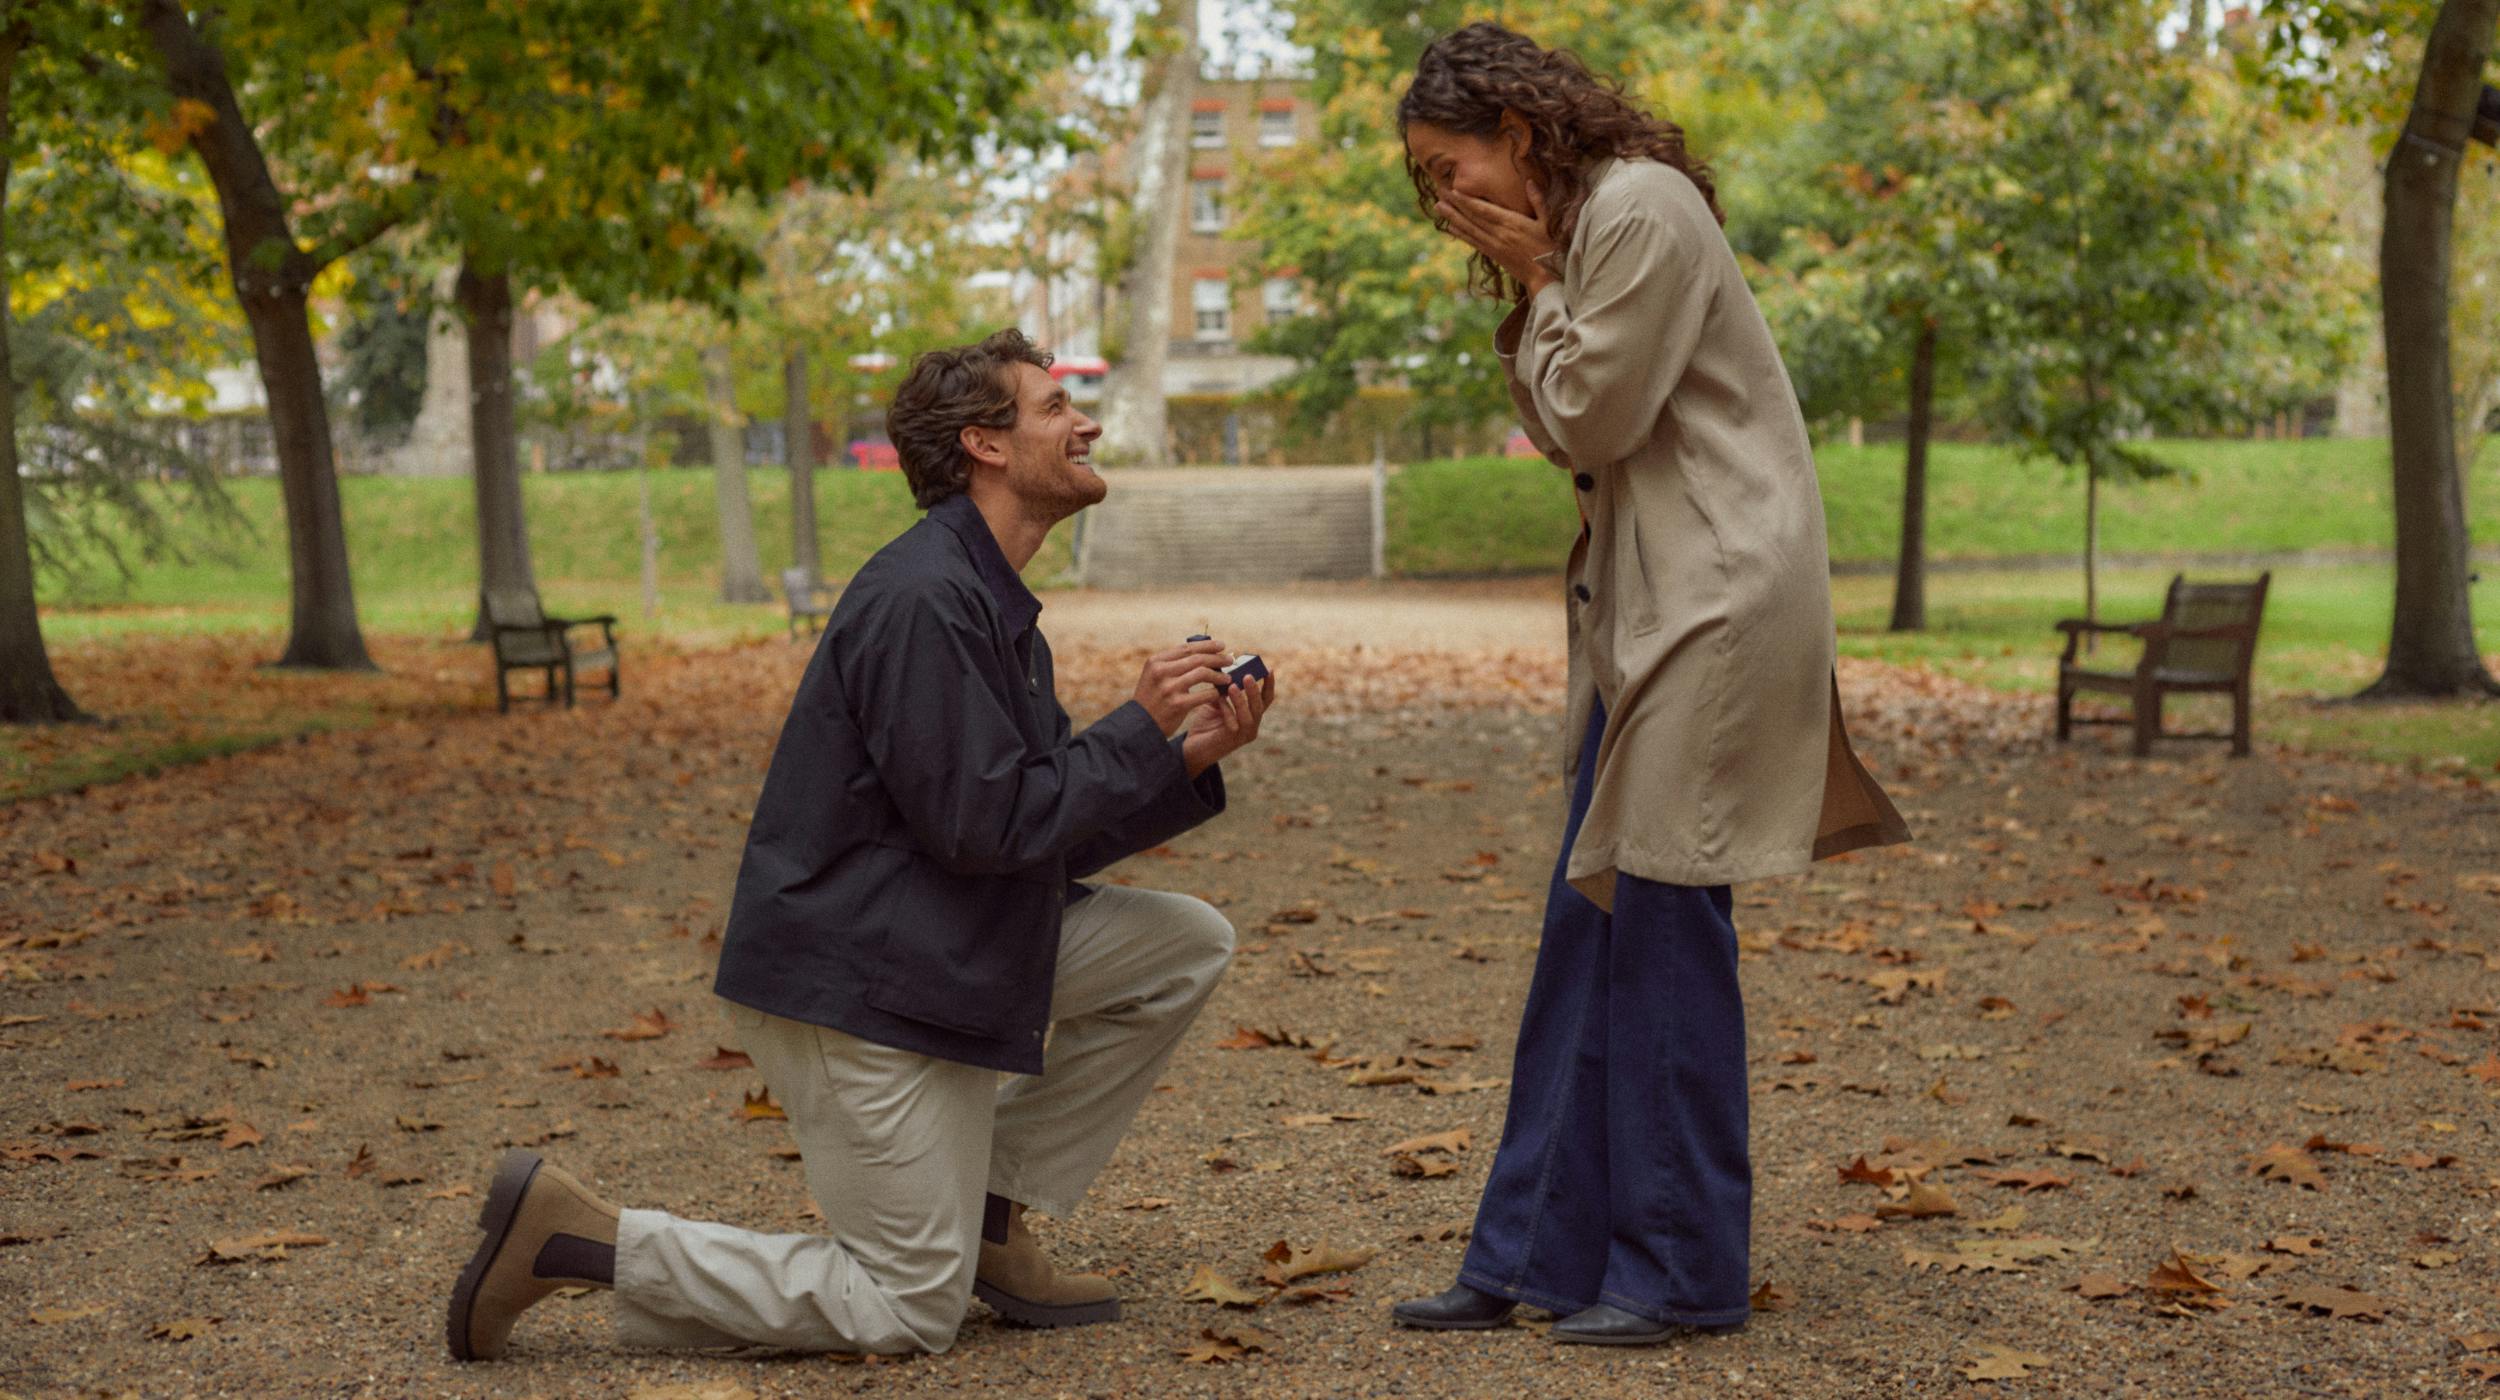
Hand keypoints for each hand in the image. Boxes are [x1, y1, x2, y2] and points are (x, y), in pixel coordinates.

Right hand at [1134, 639, 1228, 732]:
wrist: (1141, 725)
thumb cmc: (1152, 699)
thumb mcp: (1155, 676)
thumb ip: (1173, 664)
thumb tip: (1203, 651)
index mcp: (1156, 661)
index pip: (1187, 648)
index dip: (1207, 645)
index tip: (1221, 646)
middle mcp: (1161, 672)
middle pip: (1197, 658)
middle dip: (1217, 658)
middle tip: (1230, 660)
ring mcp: (1169, 688)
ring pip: (1202, 673)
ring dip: (1219, 675)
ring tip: (1228, 678)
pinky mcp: (1177, 704)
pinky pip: (1204, 694)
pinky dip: (1215, 693)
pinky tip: (1220, 694)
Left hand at [1182, 668, 1276, 776]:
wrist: (1192, 748)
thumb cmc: (1205, 724)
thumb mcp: (1215, 702)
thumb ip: (1222, 688)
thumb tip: (1222, 666)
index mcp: (1251, 715)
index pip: (1266, 698)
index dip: (1269, 684)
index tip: (1268, 668)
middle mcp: (1252, 725)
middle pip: (1261, 706)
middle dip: (1255, 690)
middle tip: (1248, 675)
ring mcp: (1244, 735)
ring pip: (1250, 716)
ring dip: (1241, 700)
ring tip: (1232, 686)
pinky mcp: (1232, 741)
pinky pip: (1234, 724)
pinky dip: (1227, 710)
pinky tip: (1219, 701)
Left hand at [1434, 185, 1557, 294]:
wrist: (1545, 278)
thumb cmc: (1550, 248)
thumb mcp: (1548, 223)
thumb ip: (1538, 201)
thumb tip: (1530, 182)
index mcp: (1511, 223)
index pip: (1483, 209)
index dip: (1466, 200)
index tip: (1452, 190)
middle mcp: (1498, 234)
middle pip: (1472, 217)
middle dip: (1454, 204)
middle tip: (1438, 192)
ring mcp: (1494, 245)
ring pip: (1469, 229)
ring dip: (1452, 217)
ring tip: (1437, 206)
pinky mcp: (1493, 255)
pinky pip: (1473, 242)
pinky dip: (1461, 234)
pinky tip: (1450, 227)